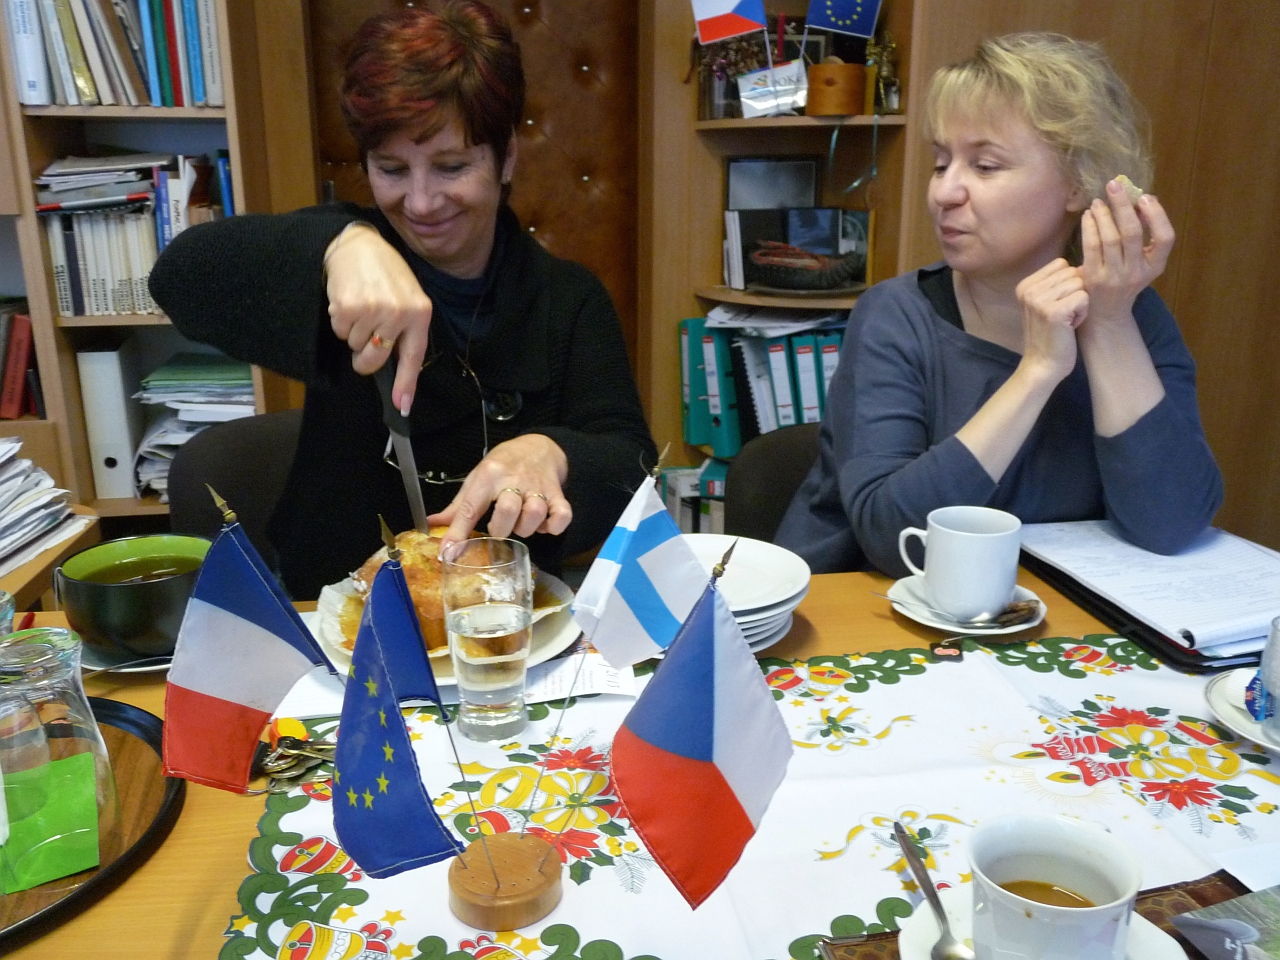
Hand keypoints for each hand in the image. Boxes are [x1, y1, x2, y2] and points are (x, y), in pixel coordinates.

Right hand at [324, 223, 431, 413]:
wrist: (359, 244)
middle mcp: (399, 313)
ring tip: (361, 305)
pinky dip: (340, 321)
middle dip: (365, 358)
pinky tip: (349, 300)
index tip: (402, 406)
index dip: (407, 384)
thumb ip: (406, 331)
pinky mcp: (348, 307)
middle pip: (375, 360)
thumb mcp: (408, 298)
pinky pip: (340, 332)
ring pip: (355, 346)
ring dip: (354, 332)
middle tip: (365, 339)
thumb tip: (396, 371)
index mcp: (420, 312)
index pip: (413, 356)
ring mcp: (373, 310)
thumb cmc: (386, 274)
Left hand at [428, 434, 571, 547]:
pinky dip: (554, 526)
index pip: (470, 508)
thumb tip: (430, 525)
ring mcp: (538, 488)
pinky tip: (545, 525)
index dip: (458, 533)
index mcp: (488, 476)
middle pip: (508, 511)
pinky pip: (562, 516)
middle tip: (500, 527)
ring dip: (526, 528)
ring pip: (534, 515)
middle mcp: (514, 480)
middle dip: (501, 529)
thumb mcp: (477, 479)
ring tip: (522, 523)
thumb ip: (457, 507)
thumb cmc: (502, 466)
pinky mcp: (558, 495)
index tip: (449, 553)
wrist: (538, 447)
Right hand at [1014, 257, 1088, 384]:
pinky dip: (1082, 313)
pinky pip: (1084, 297)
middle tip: (1063, 315)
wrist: (1043, 365)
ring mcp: (1039, 300)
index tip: (1058, 305)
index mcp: (1025, 284)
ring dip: (1080, 304)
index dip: (1068, 283)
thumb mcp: (1048, 303)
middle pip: (1072, 272)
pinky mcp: (1053, 312)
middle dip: (1075, 293)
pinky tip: (1069, 326)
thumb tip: (1085, 266)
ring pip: (1080, 284)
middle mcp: (1028, 289)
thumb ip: (1059, 282)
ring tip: (1066, 321)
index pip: (1061, 264)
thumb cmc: (1051, 335)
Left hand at [1079, 179, 1174, 328]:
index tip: (1145, 198)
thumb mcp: (1142, 262)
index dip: (1157, 216)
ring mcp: (1115, 277)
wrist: (1106, 313)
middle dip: (1123, 206)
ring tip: (1098, 201)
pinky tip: (1088, 215)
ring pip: (1111, 238)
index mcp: (1156, 266)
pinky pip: (1091, 247)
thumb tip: (1140, 199)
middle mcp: (1138, 272)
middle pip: (1133, 233)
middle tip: (1114, 185)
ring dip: (1104, 214)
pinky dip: (1090, 227)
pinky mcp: (1094, 279)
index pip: (1166, 239)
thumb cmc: (1125, 280)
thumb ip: (1144, 236)